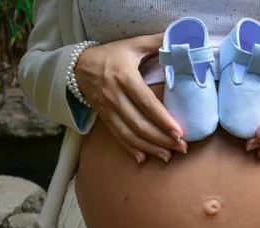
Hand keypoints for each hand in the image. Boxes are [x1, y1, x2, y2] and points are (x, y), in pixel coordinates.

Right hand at [74, 34, 186, 163]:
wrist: (78, 65)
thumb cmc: (111, 55)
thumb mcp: (133, 44)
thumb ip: (157, 41)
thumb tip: (179, 37)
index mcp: (125, 78)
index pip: (147, 103)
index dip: (163, 120)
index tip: (179, 132)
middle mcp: (115, 97)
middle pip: (140, 124)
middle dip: (162, 139)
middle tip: (181, 147)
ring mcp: (108, 110)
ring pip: (129, 134)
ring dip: (150, 148)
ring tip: (168, 156)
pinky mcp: (104, 118)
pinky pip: (118, 137)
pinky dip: (131, 149)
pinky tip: (144, 159)